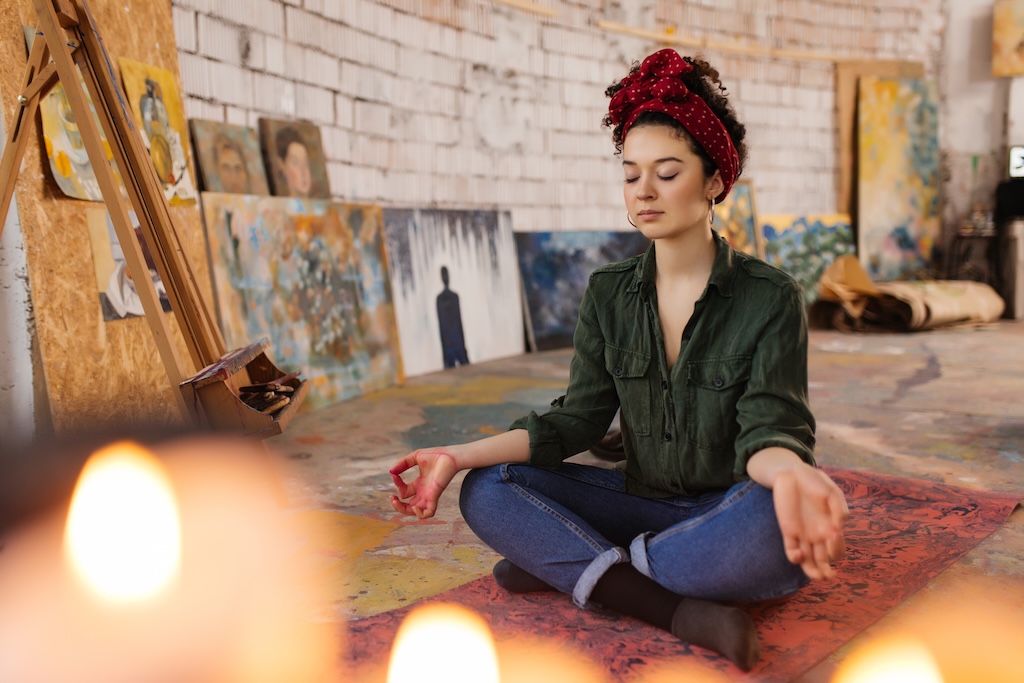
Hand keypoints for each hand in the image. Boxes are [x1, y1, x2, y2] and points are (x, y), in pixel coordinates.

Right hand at [388, 448, 459, 519]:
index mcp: (419, 484)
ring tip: (397, 501)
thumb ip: (403, 463)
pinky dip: (419, 514)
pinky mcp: (435, 496)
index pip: (404, 491)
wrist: (451, 456)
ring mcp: (429, 495)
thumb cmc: (437, 455)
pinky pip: (428, 513)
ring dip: (403, 510)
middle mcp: (424, 492)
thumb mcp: (415, 457)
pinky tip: (414, 506)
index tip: (394, 474)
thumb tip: (391, 472)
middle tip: (391, 498)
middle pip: (408, 507)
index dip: (397, 484)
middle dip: (397, 505)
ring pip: (416, 513)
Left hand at [772, 464, 848, 580]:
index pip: (837, 549)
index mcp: (831, 528)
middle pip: (824, 560)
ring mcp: (802, 534)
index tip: (834, 535)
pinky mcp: (788, 531)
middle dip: (827, 571)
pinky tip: (799, 554)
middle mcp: (818, 535)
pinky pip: (791, 550)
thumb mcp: (833, 493)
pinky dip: (795, 557)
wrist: (793, 473)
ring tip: (818, 576)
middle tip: (829, 575)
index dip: (838, 549)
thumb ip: (839, 509)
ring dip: (813, 571)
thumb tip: (839, 528)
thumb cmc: (816, 482)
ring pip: (808, 561)